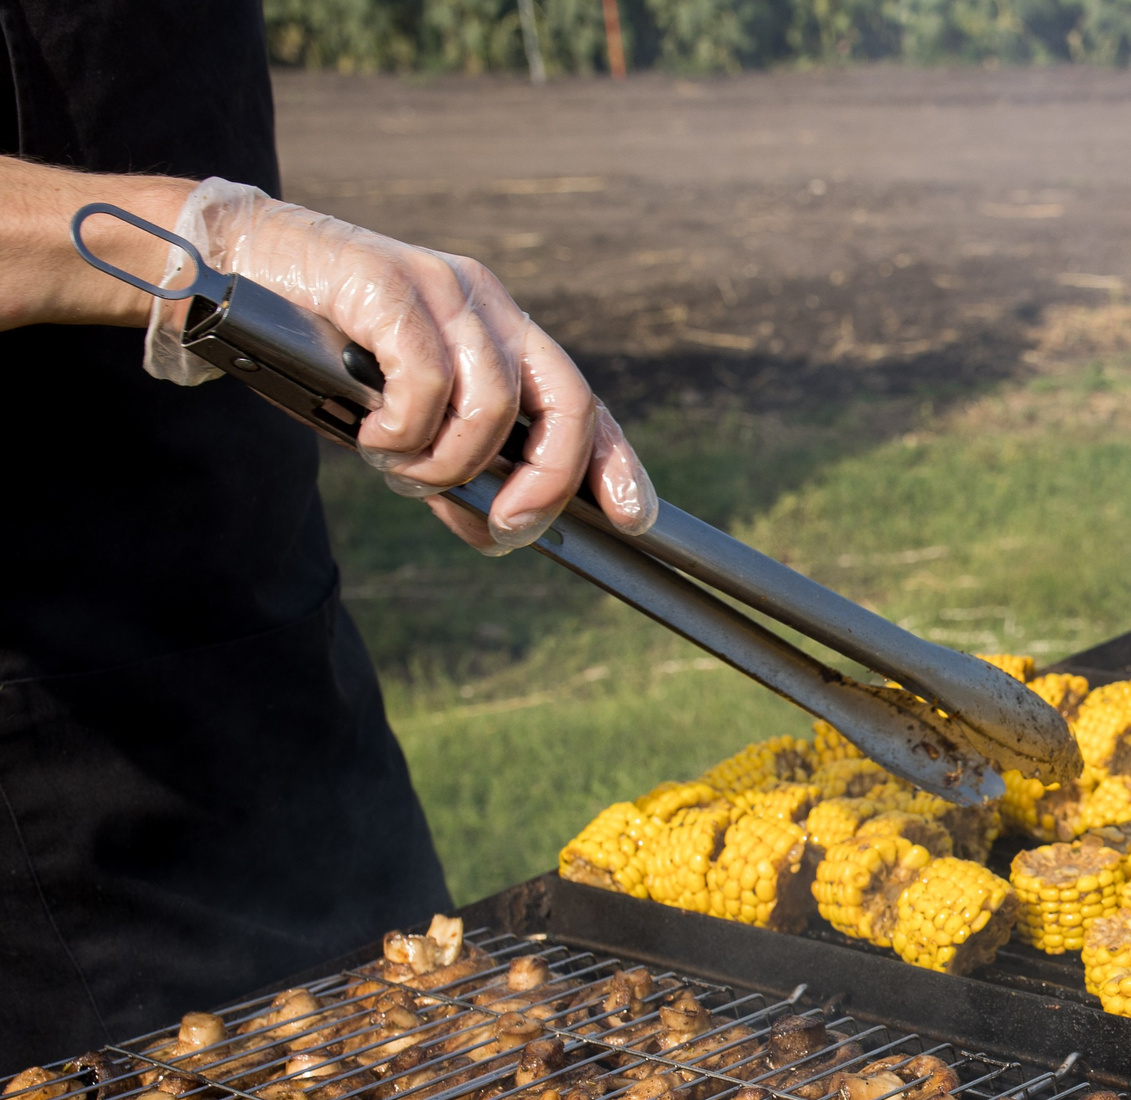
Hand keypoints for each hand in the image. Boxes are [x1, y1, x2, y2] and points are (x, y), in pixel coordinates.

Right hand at [169, 179, 656, 552]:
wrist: (226, 266)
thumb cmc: (316, 351)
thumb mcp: (399, 419)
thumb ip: (452, 465)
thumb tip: (495, 531)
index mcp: (498, 331)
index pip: (580, 400)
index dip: (613, 461)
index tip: (633, 519)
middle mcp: (484, 302)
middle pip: (565, 401)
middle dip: (547, 481)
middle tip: (505, 525)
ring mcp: (440, 287)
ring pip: (492, 403)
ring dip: (447, 461)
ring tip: (397, 464)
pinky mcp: (387, 282)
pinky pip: (428, 381)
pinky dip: (405, 428)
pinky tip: (372, 432)